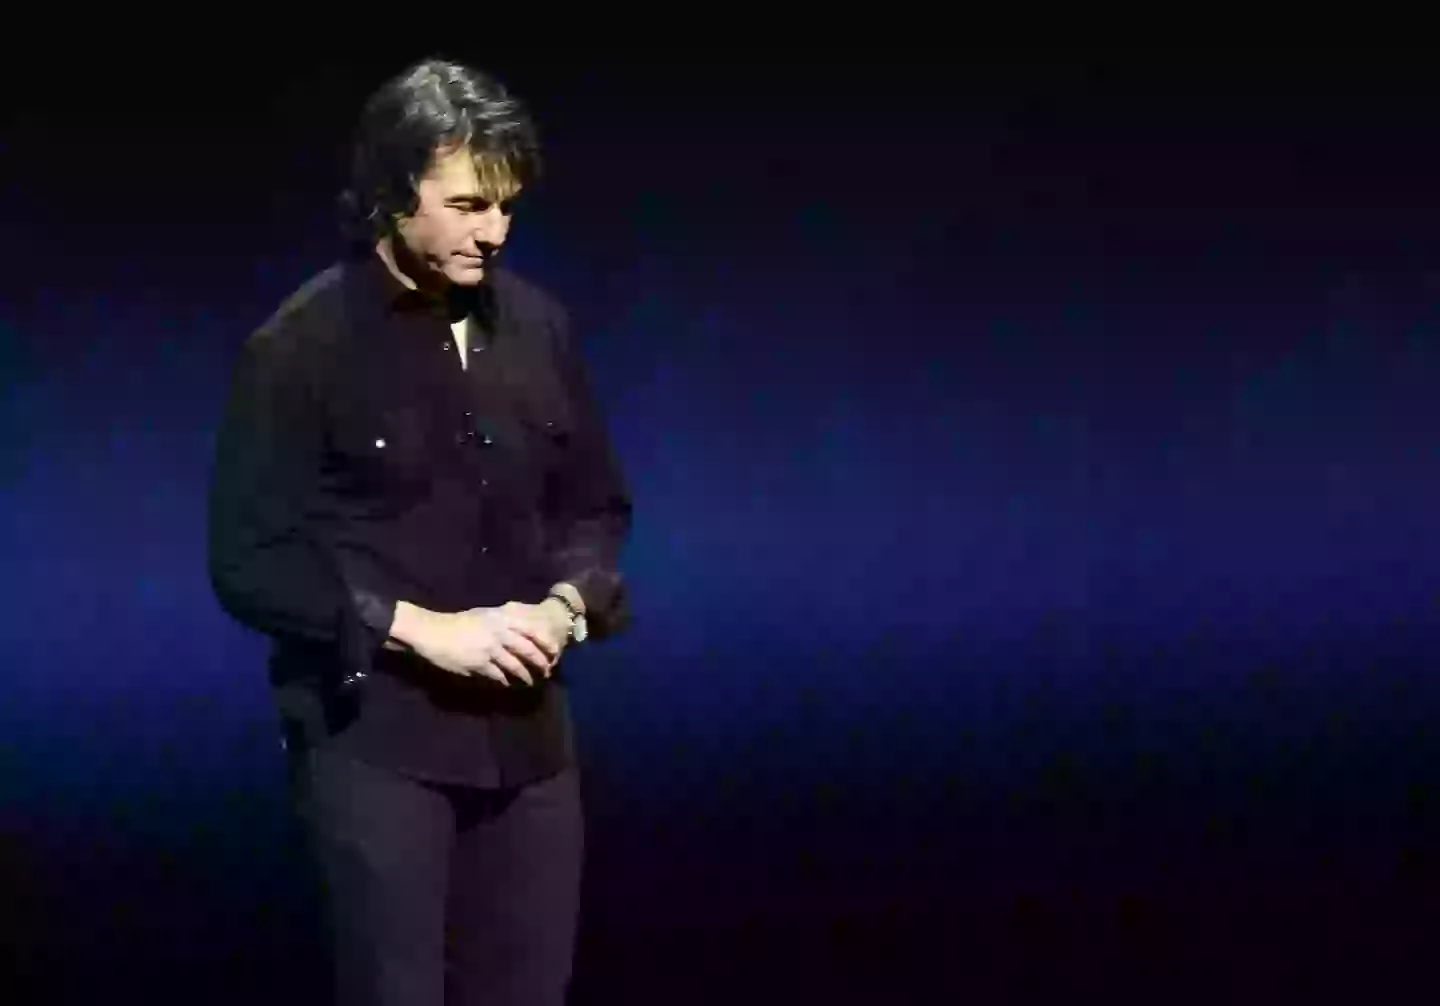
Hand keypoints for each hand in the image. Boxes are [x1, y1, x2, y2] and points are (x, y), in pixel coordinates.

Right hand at [391, 602, 562, 685]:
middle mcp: (498, 632)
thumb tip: (519, 632)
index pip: (530, 629)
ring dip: (525, 675)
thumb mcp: (483, 615)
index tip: (554, 651)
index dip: (545, 641)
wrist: (432, 632)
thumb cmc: (458, 623)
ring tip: (531, 681)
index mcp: (499, 618)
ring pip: (514, 664)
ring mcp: (489, 648)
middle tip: (547, 670)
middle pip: (527, 649)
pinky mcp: (479, 663)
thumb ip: (502, 621)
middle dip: (540, 661)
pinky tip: (507, 684)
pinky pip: (498, 675)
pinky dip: (504, 680)